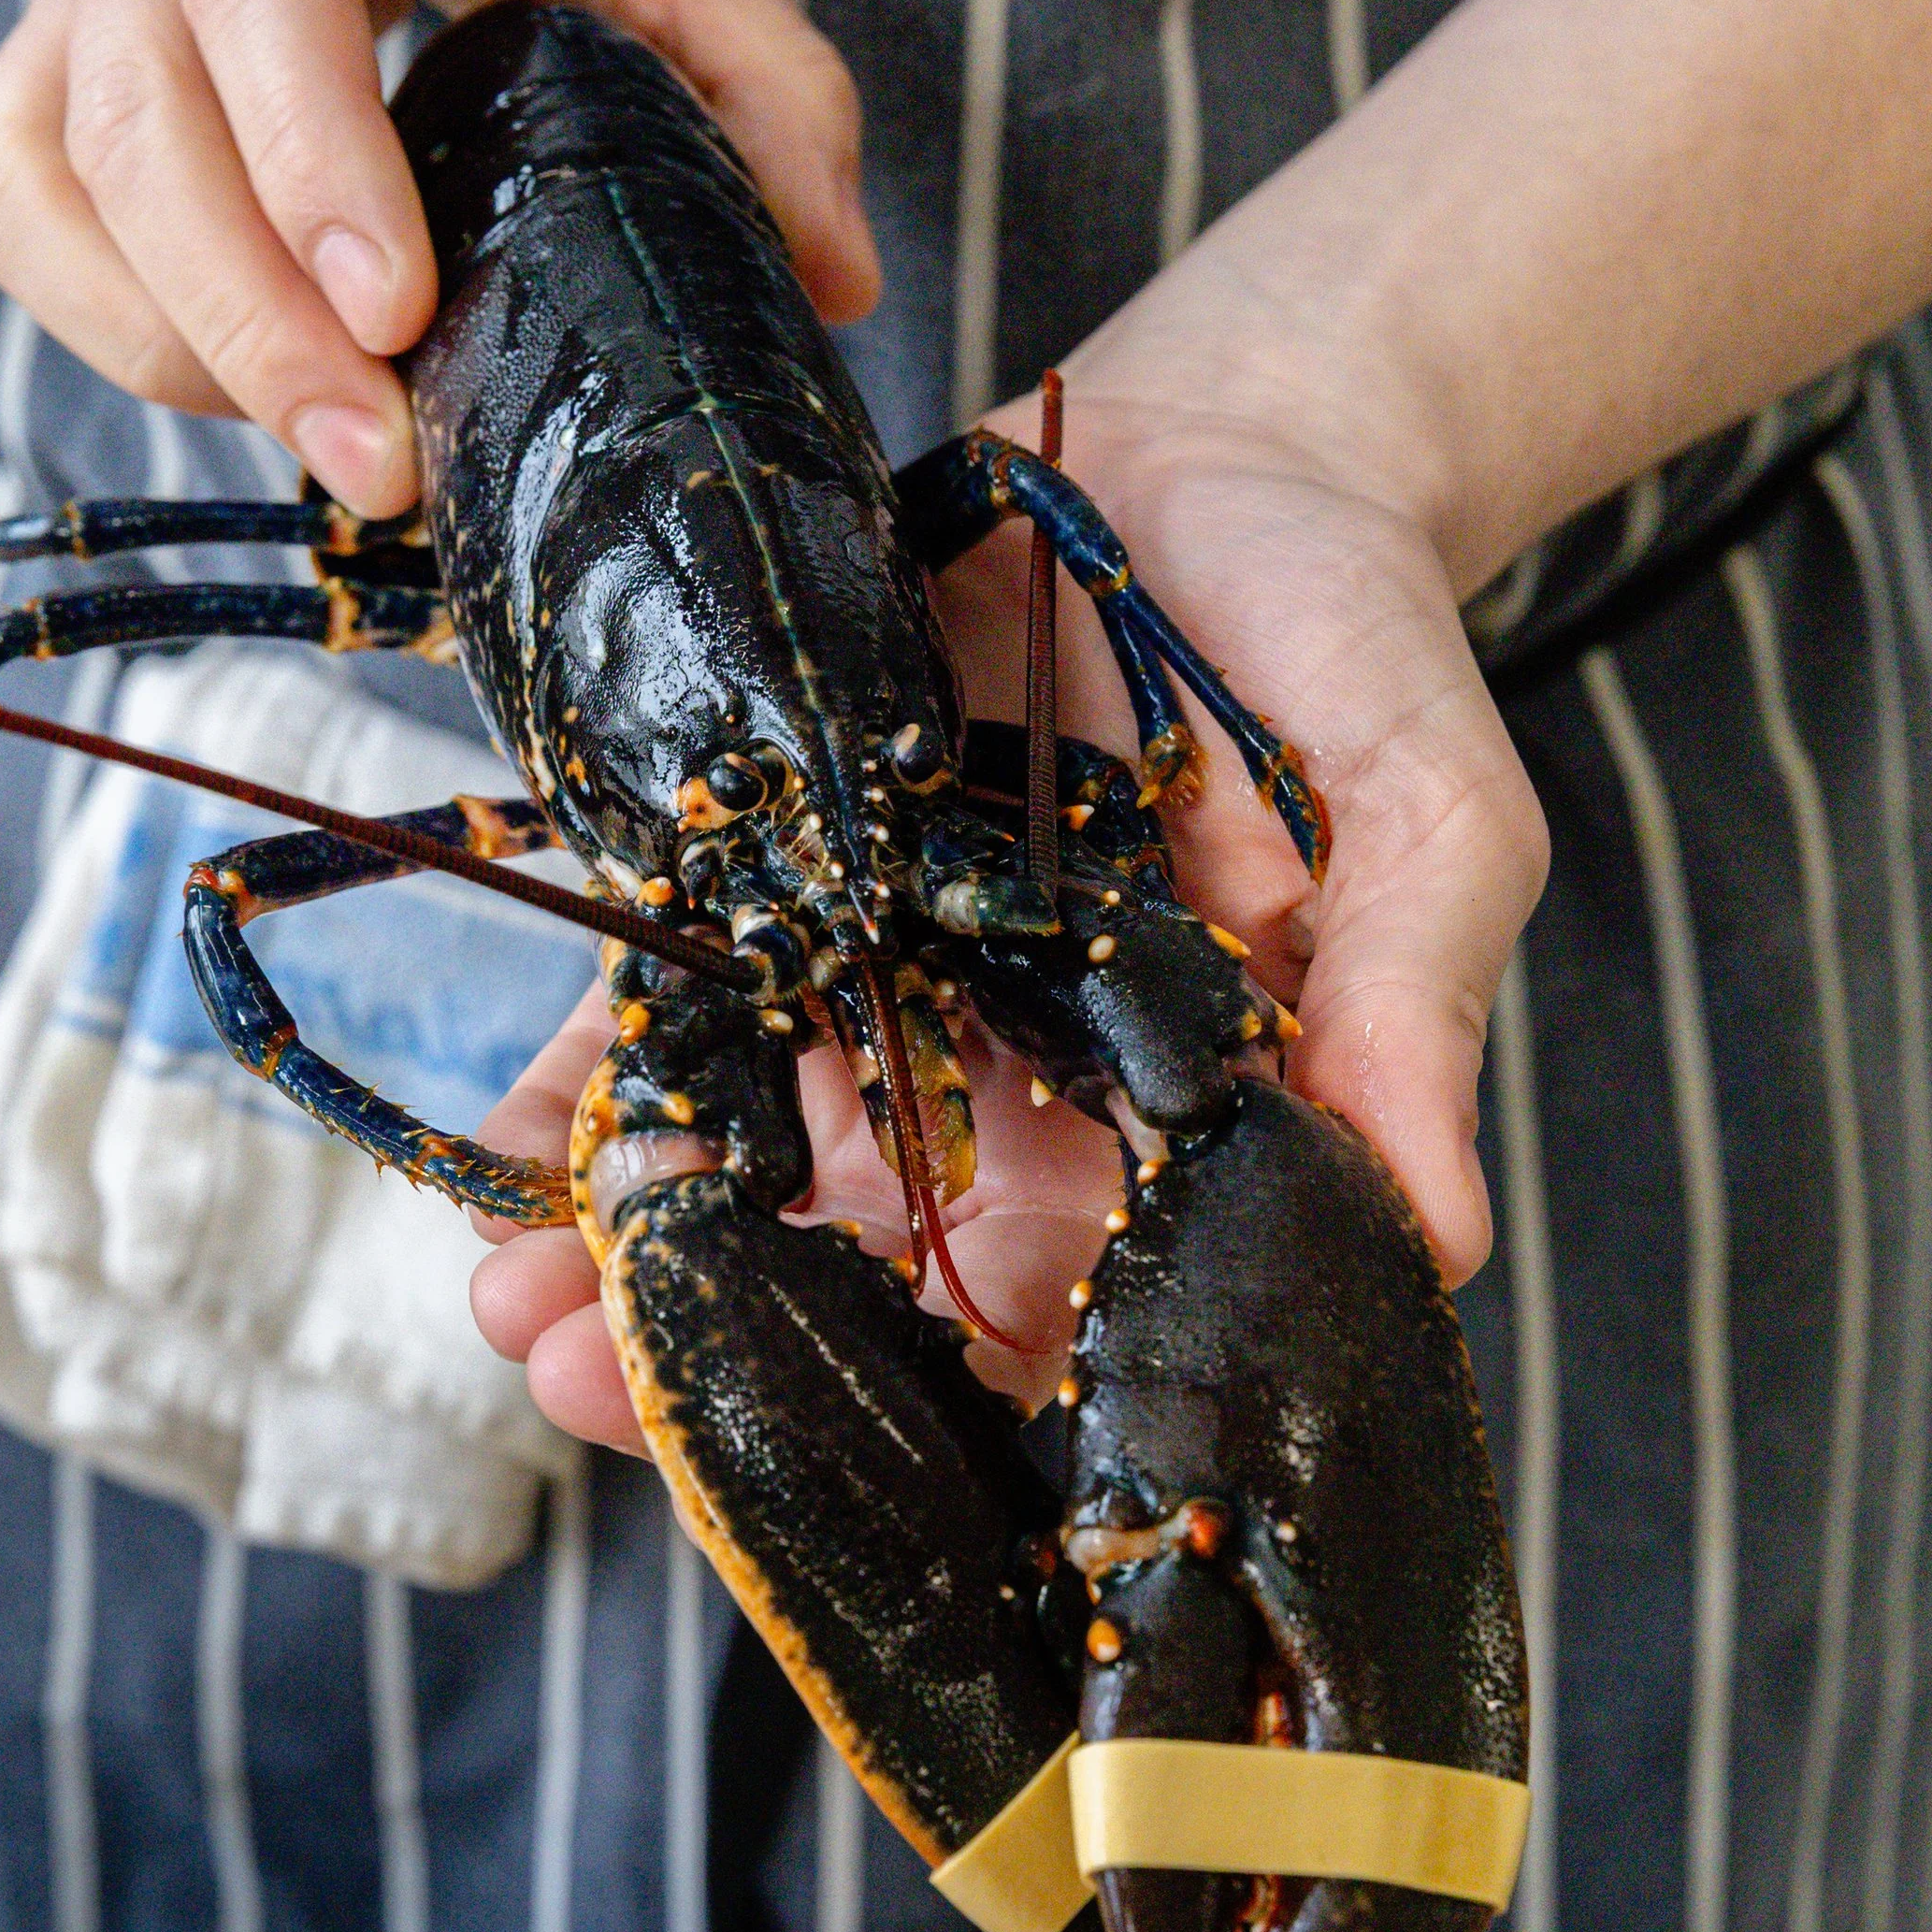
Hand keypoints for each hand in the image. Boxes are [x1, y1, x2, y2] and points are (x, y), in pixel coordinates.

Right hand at [0, 0, 876, 512]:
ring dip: (189, 347)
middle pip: (140, 108)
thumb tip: (836, 279)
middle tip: (382, 467)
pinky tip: (245, 388)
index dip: (314, 153)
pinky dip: (117, 325)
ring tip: (342, 458)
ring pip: (58, 174)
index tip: (394, 313)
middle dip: (254, 318)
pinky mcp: (36, 54)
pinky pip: (16, 211)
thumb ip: (761, 74)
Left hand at [470, 326, 1546, 1455]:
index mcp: (1162, 1111)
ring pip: (749, 1143)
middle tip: (587, 1390)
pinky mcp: (786, 858)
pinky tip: (492, 1160)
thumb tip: (1439, 1238)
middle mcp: (1007, 1073)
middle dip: (733, 1336)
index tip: (839, 1481)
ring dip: (630, 1233)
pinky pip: (672, 983)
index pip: (1060, 1304)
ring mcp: (883, 968)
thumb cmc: (1354, 644)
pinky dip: (581, 1076)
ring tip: (508, 1313)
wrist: (1228, 450)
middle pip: (867, 1257)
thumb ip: (1411, 1006)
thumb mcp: (1428, 815)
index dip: (950, 1401)